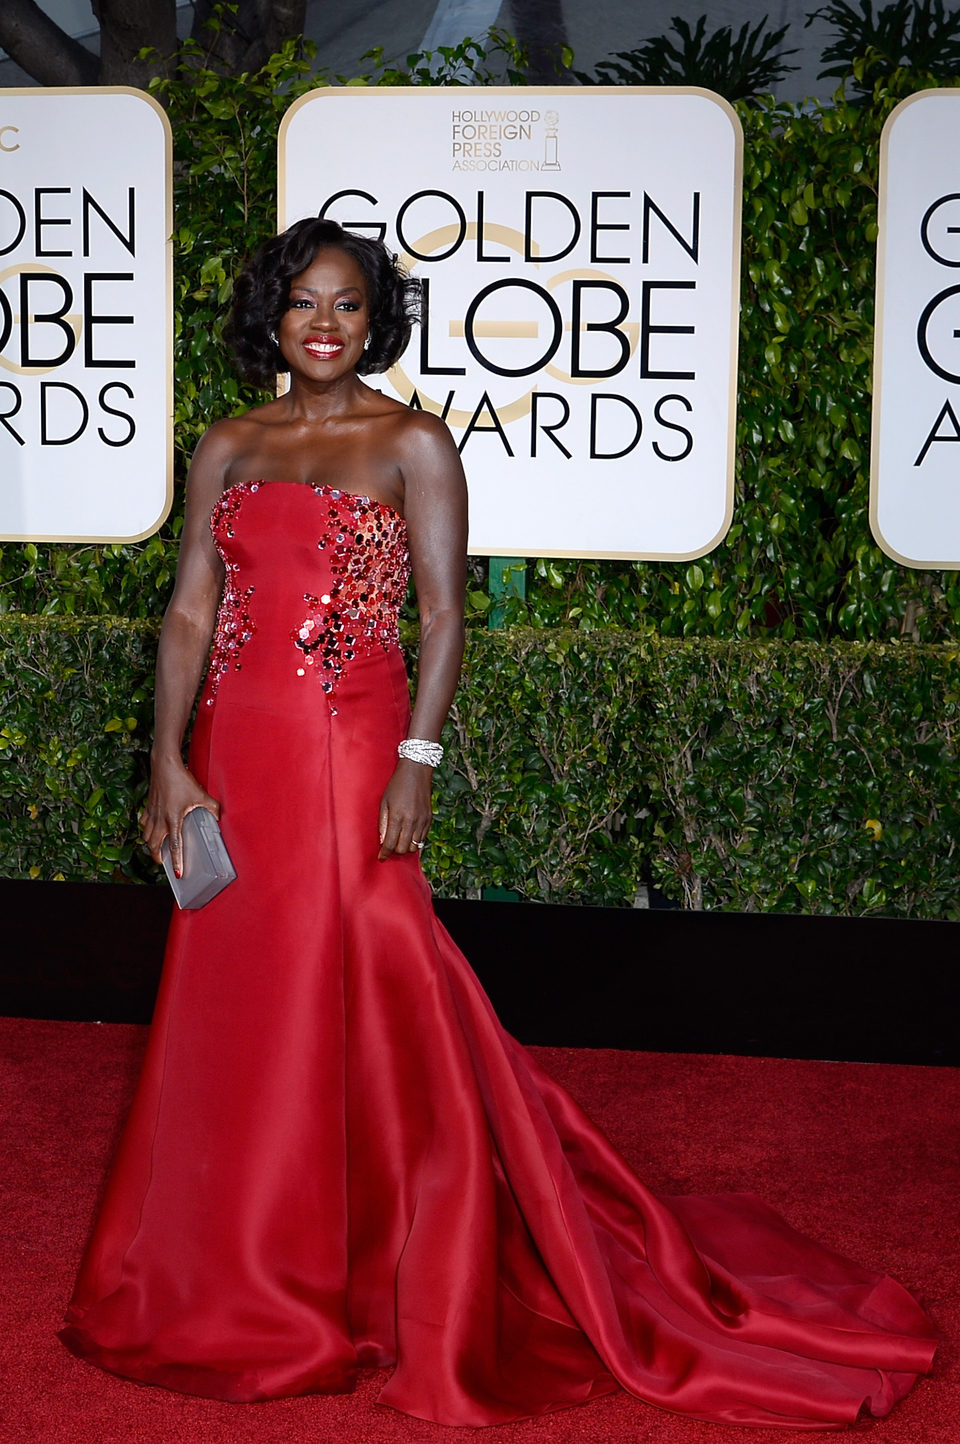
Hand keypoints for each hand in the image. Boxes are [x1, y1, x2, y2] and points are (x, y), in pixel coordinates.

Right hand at [140, 755, 219, 877]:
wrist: (164, 765)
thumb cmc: (182, 780)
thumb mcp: (201, 794)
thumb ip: (212, 807)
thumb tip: (219, 817)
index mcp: (173, 819)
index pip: (175, 846)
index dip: (176, 861)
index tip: (178, 873)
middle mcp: (160, 819)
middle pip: (154, 846)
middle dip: (158, 857)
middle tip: (163, 863)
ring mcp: (152, 813)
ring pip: (146, 837)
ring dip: (150, 846)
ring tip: (157, 850)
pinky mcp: (148, 807)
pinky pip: (144, 824)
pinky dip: (146, 831)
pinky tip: (151, 831)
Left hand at [378, 758, 432, 860]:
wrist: (416, 772)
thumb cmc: (397, 785)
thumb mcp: (384, 802)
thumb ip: (383, 823)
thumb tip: (383, 841)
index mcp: (398, 816)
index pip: (390, 844)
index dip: (384, 853)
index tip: (381, 857)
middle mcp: (411, 821)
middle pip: (403, 849)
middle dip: (394, 851)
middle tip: (389, 846)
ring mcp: (422, 821)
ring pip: (414, 847)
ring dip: (405, 847)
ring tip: (399, 841)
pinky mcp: (429, 819)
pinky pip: (422, 839)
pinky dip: (415, 841)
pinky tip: (408, 835)